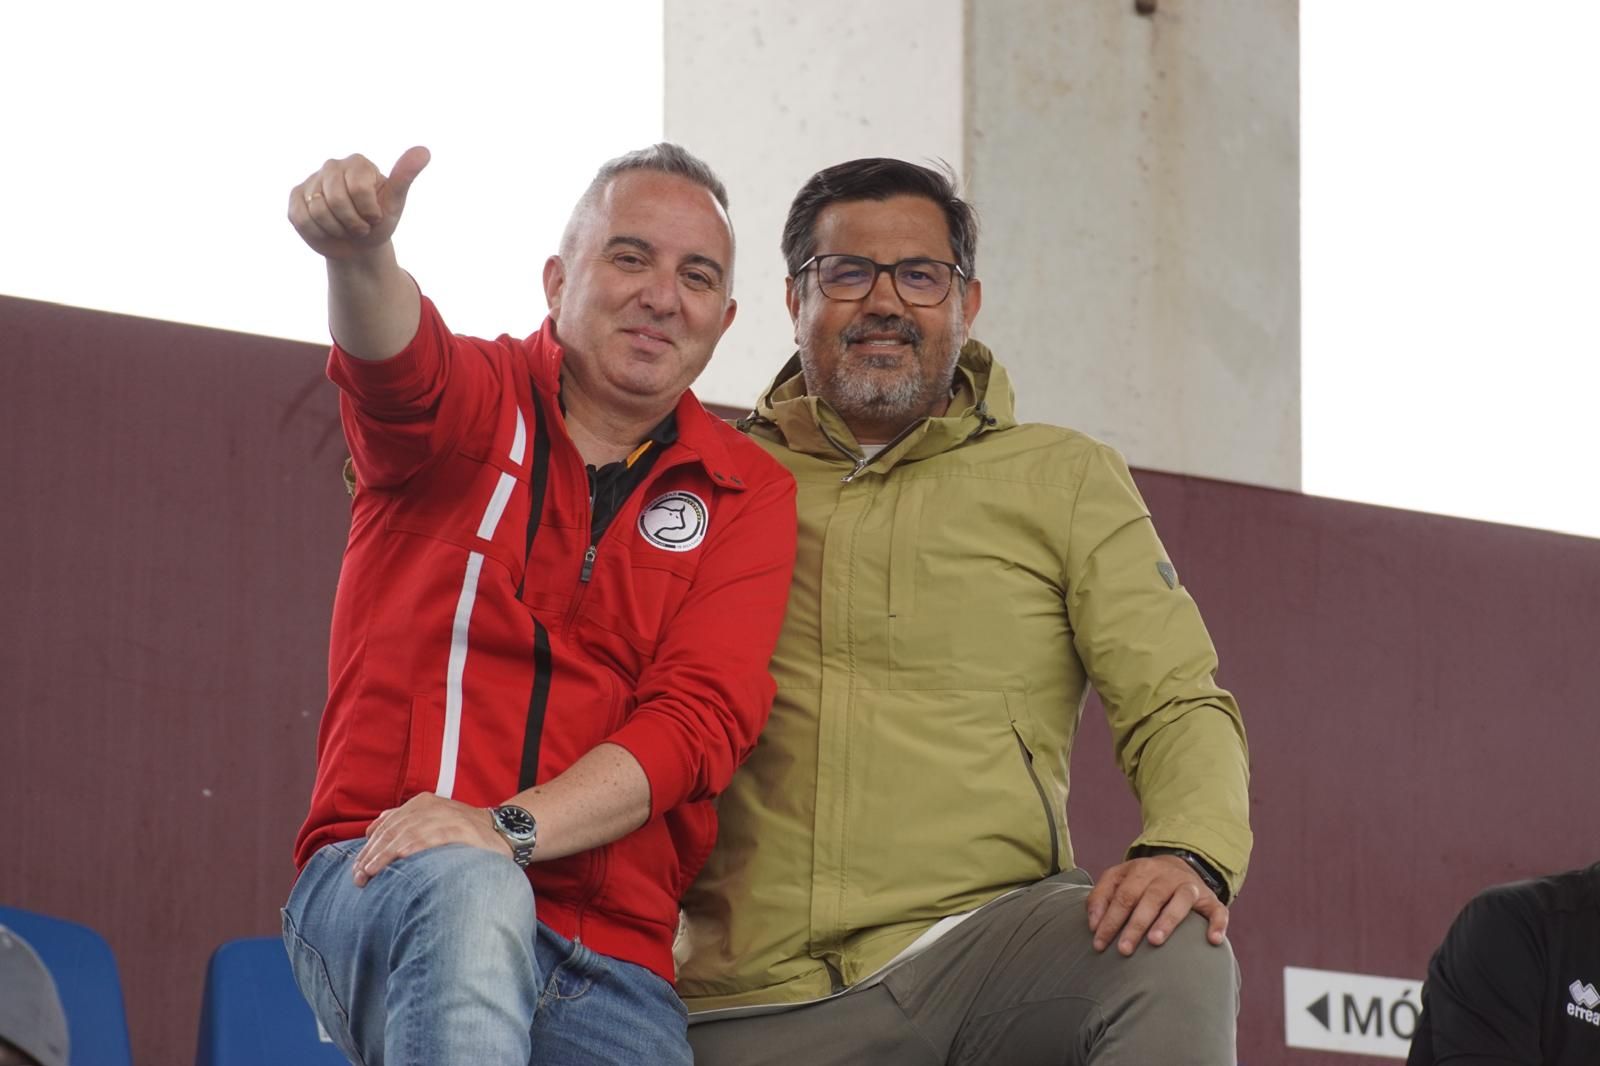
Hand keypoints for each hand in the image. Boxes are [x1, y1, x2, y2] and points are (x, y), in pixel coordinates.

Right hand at [287, 146, 430, 260]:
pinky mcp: (296, 198)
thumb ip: (405, 175)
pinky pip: (302, 219)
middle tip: (361, 226)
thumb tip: (424, 150)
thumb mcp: (395, 201)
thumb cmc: (379, 221)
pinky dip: (318, 232)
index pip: (359, 189)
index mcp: (357, 163)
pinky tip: (327, 229)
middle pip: (336, 200)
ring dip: (337, 229)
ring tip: (345, 227)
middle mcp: (332, 166)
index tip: (375, 216)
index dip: (368, 211)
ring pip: (318, 211)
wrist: (359, 246)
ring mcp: (311, 181)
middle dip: (352, 223)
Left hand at [351, 792, 510, 886]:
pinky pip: (434, 836)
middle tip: (359, 877)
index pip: (387, 824)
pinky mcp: (463, 829)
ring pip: (409, 833)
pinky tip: (402, 857)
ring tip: (371, 872)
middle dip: (373, 854)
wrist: (505, 832)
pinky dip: (416, 845)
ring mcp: (448, 817)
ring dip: (387, 854)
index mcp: (421, 803)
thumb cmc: (464, 833)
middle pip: (394, 830)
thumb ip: (405, 821)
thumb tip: (374, 827)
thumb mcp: (432, 821)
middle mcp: (432, 807)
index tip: (358, 868)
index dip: (370, 846)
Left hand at [1085, 855, 1228, 955]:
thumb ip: (1100, 897)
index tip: (1099, 943)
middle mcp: (1166, 875)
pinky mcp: (1210, 899)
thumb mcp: (1118, 879)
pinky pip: (1218, 910)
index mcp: (1140, 870)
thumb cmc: (1140, 881)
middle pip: (1149, 899)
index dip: (1110, 919)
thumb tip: (1093, 925)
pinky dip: (1217, 924)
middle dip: (1134, 925)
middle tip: (1123, 950)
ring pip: (1181, 900)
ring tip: (1155, 941)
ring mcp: (1190, 886)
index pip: (1123, 896)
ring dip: (1168, 920)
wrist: (1178, 865)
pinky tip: (1213, 940)